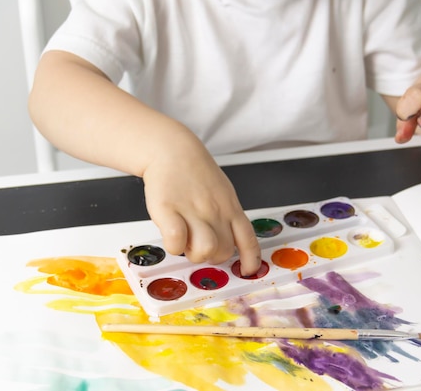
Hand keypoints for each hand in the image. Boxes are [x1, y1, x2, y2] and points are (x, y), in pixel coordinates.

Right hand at [142, 140, 261, 275]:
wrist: (173, 150)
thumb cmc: (196, 173)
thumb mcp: (222, 192)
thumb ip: (227, 217)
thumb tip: (231, 240)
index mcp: (230, 208)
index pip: (249, 240)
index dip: (251, 260)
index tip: (248, 270)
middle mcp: (215, 212)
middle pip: (223, 252)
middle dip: (211, 256)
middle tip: (198, 243)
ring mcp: (193, 211)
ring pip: (205, 251)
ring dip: (193, 253)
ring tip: (185, 240)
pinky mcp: (169, 210)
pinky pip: (177, 242)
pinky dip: (174, 246)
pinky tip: (171, 236)